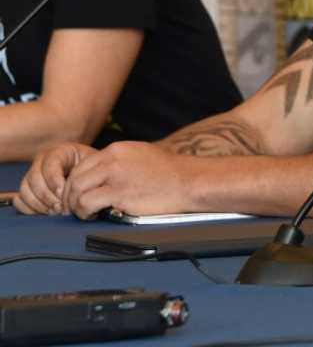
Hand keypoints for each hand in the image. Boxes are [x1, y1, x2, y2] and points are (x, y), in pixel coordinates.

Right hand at [14, 142, 95, 214]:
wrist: (93, 174)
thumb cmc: (96, 170)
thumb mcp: (96, 165)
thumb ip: (88, 172)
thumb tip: (76, 191)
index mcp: (59, 151)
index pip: (49, 164)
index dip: (54, 180)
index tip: (63, 194)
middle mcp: (42, 161)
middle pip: (34, 178)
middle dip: (47, 196)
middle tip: (60, 208)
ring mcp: (33, 175)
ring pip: (25, 190)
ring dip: (39, 204)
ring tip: (55, 211)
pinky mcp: (28, 189)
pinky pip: (19, 200)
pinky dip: (30, 208)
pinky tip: (45, 212)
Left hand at [62, 141, 194, 218]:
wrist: (190, 182)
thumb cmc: (170, 174)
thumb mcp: (141, 156)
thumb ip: (119, 161)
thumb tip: (102, 175)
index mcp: (117, 149)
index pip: (82, 165)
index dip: (75, 183)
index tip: (79, 196)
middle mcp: (112, 159)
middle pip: (75, 178)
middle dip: (70, 196)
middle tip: (75, 209)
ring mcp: (115, 175)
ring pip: (76, 190)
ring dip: (75, 205)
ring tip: (85, 214)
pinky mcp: (119, 193)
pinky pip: (86, 203)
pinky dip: (84, 212)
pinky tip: (94, 216)